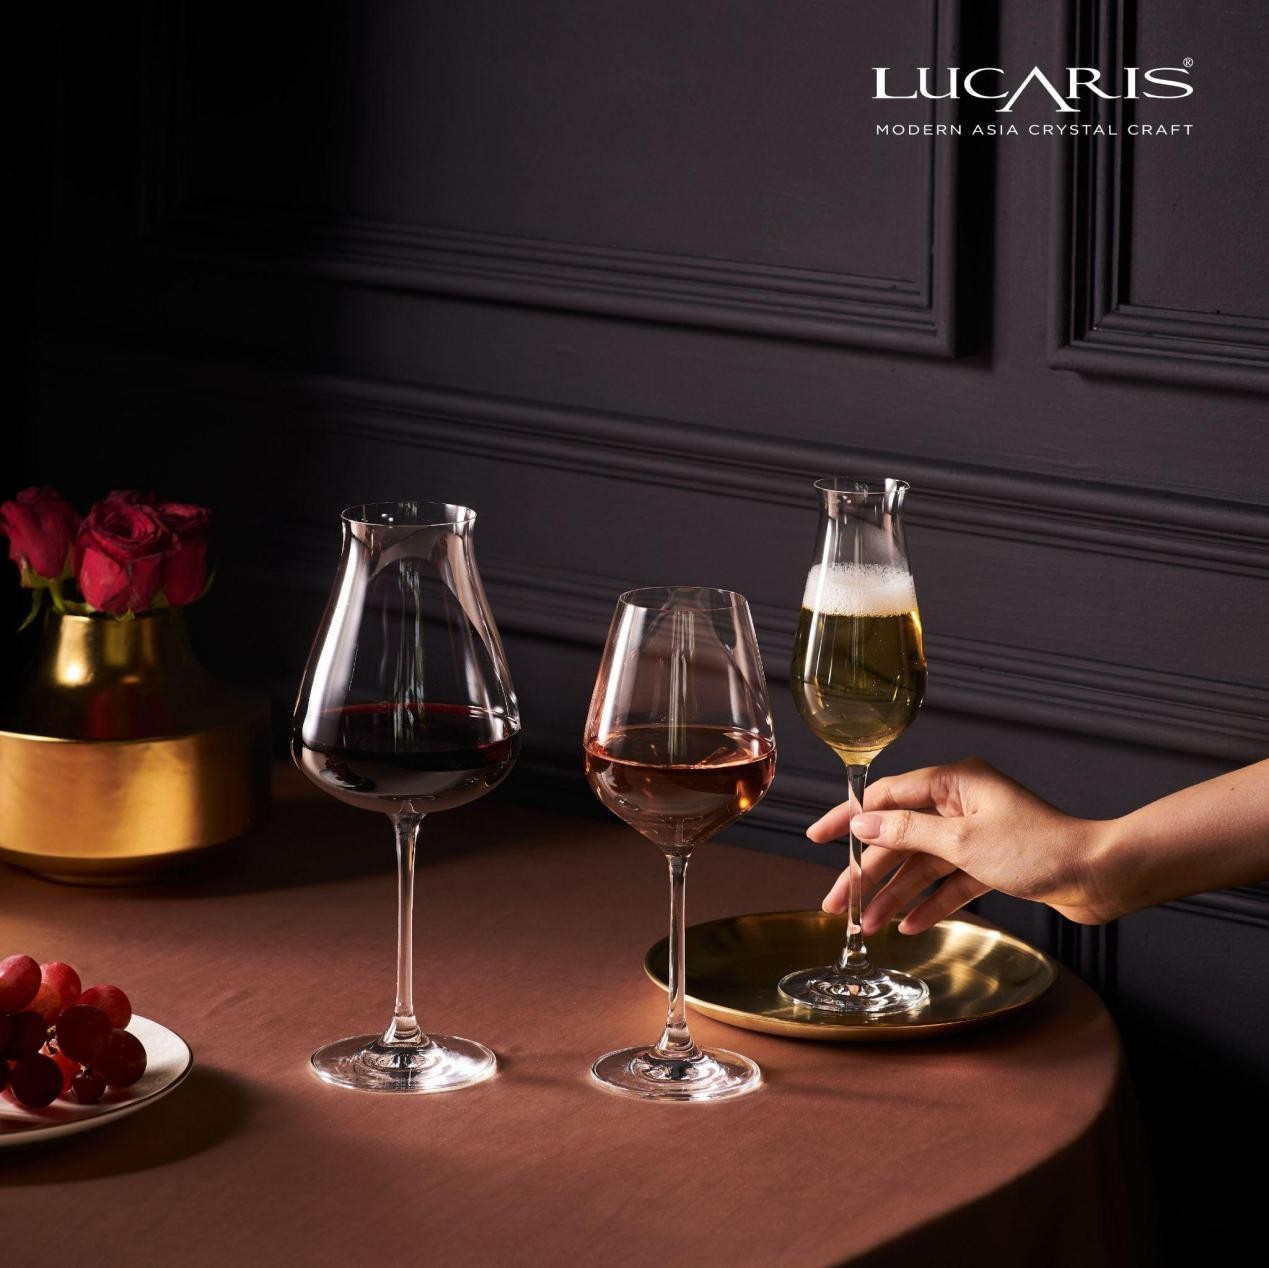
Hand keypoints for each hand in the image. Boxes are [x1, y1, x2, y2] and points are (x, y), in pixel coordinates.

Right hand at [807, 758, 1114, 932]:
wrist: (1099, 876)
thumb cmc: (1039, 848)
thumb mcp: (961, 841)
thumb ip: (906, 833)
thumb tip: (862, 825)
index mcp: (953, 783)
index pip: (885, 797)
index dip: (849, 819)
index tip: (818, 838)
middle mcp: (961, 804)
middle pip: (899, 837)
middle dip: (868, 872)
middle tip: (838, 903)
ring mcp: (976, 834)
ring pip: (922, 865)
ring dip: (895, 895)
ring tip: (869, 925)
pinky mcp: (992, 863)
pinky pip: (948, 882)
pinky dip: (930, 902)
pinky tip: (910, 926)